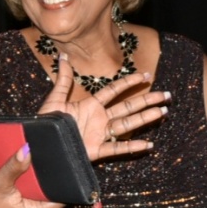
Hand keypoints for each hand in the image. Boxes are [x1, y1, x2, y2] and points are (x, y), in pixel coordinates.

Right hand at [0, 146, 63, 207]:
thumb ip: (15, 166)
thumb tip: (28, 149)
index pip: (62, 199)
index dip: (65, 183)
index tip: (65, 167)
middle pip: (55, 198)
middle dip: (51, 181)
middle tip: (50, 163)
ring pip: (44, 199)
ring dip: (41, 186)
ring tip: (38, 169)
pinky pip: (35, 201)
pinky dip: (33, 191)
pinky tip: (28, 180)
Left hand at [38, 53, 169, 161]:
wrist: (40, 145)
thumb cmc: (45, 124)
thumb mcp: (54, 100)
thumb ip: (62, 80)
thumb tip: (62, 56)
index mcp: (90, 105)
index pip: (114, 91)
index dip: (129, 82)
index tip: (145, 76)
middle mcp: (99, 119)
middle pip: (128, 107)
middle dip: (147, 101)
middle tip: (166, 96)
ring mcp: (100, 134)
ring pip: (127, 124)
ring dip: (145, 118)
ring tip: (162, 112)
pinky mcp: (96, 150)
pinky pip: (117, 148)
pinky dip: (132, 147)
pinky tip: (148, 145)